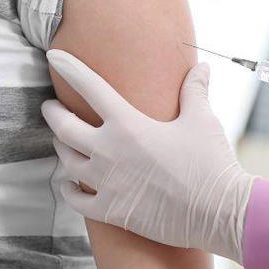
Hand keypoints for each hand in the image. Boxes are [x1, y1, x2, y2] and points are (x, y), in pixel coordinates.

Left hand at [41, 50, 255, 262]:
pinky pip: (75, 199)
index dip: (69, 68)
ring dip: (61, 149)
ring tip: (62, 142)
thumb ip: (194, 91)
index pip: (90, 86)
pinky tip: (69, 184)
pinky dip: (68, 188)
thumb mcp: (202, 120)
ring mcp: (106, 183)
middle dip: (53, 113)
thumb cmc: (211, 163)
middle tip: (50, 106)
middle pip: (64, 127)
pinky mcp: (110, 211)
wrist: (219, 212)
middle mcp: (108, 151)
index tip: (54, 56)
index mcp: (128, 124)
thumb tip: (202, 67)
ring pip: (66, 161)